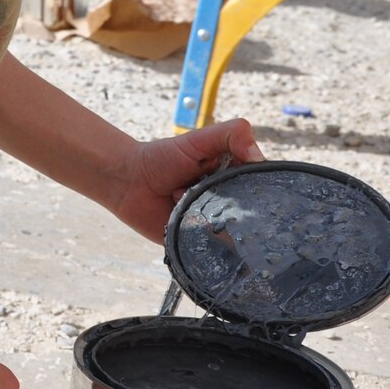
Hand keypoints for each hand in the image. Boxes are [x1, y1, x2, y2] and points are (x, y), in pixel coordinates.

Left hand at [108, 119, 263, 241]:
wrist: (127, 182)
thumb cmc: (162, 157)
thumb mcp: (199, 139)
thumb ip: (231, 135)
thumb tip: (258, 156)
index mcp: (235, 179)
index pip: (262, 188)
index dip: (261, 188)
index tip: (246, 185)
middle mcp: (228, 204)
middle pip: (251, 215)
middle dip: (235, 208)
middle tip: (211, 196)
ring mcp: (214, 226)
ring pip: (234, 236)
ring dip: (216, 223)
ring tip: (194, 206)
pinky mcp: (198, 247)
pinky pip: (214, 253)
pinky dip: (207, 244)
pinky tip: (194, 229)